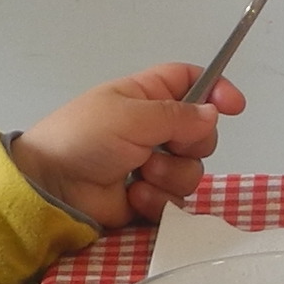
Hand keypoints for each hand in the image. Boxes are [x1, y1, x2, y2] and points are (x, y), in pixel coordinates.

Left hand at [13, 67, 235, 229]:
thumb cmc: (82, 138)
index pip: (193, 82)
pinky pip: (175, 200)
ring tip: (139, 176)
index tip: (234, 106)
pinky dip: (157, 200)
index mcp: (147, 97)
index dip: (217, 90)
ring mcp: (152, 165)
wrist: (50, 187)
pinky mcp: (148, 197)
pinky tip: (134, 197)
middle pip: (202, 133)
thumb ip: (178, 115)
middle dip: (191, 145)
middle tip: (163, 148)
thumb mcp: (130, 115)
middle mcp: (154, 129)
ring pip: (192, 170)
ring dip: (169, 175)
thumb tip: (213, 114)